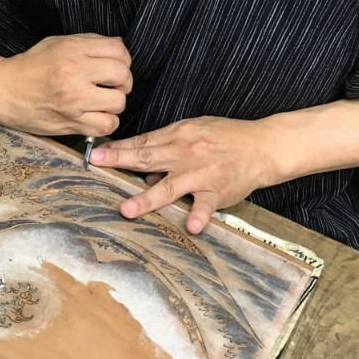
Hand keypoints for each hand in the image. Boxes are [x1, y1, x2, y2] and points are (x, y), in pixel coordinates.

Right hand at [0, 34, 131, 135]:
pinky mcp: (70, 123)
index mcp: (72, 50)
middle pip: (122, 75)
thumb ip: (87, 44)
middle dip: (122, 82)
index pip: (118, 50)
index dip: (123, 59)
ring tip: (100, 103)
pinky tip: (95, 117)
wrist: (1, 90)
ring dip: (114, 104)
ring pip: (118, 103)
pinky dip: (106, 122)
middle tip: (111, 86)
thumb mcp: (56, 43)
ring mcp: (73, 100)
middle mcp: (74, 73)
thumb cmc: (29, 66)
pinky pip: (106, 126)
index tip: (114, 68)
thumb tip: (117, 51)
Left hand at [87, 116, 278, 233]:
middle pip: (148, 158)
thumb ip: (168, 147)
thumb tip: (144, 170)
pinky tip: (191, 226)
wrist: (263, 145)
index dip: (118, 148)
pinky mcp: (219, 191)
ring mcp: (202, 173)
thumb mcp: (194, 131)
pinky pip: (207, 206)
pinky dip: (199, 216)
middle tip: (97, 165)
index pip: (143, 142)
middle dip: (120, 161)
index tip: (95, 153)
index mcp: (179, 135)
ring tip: (127, 210)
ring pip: (171, 186)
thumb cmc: (226, 137)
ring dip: (148, 198)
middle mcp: (187, 153)